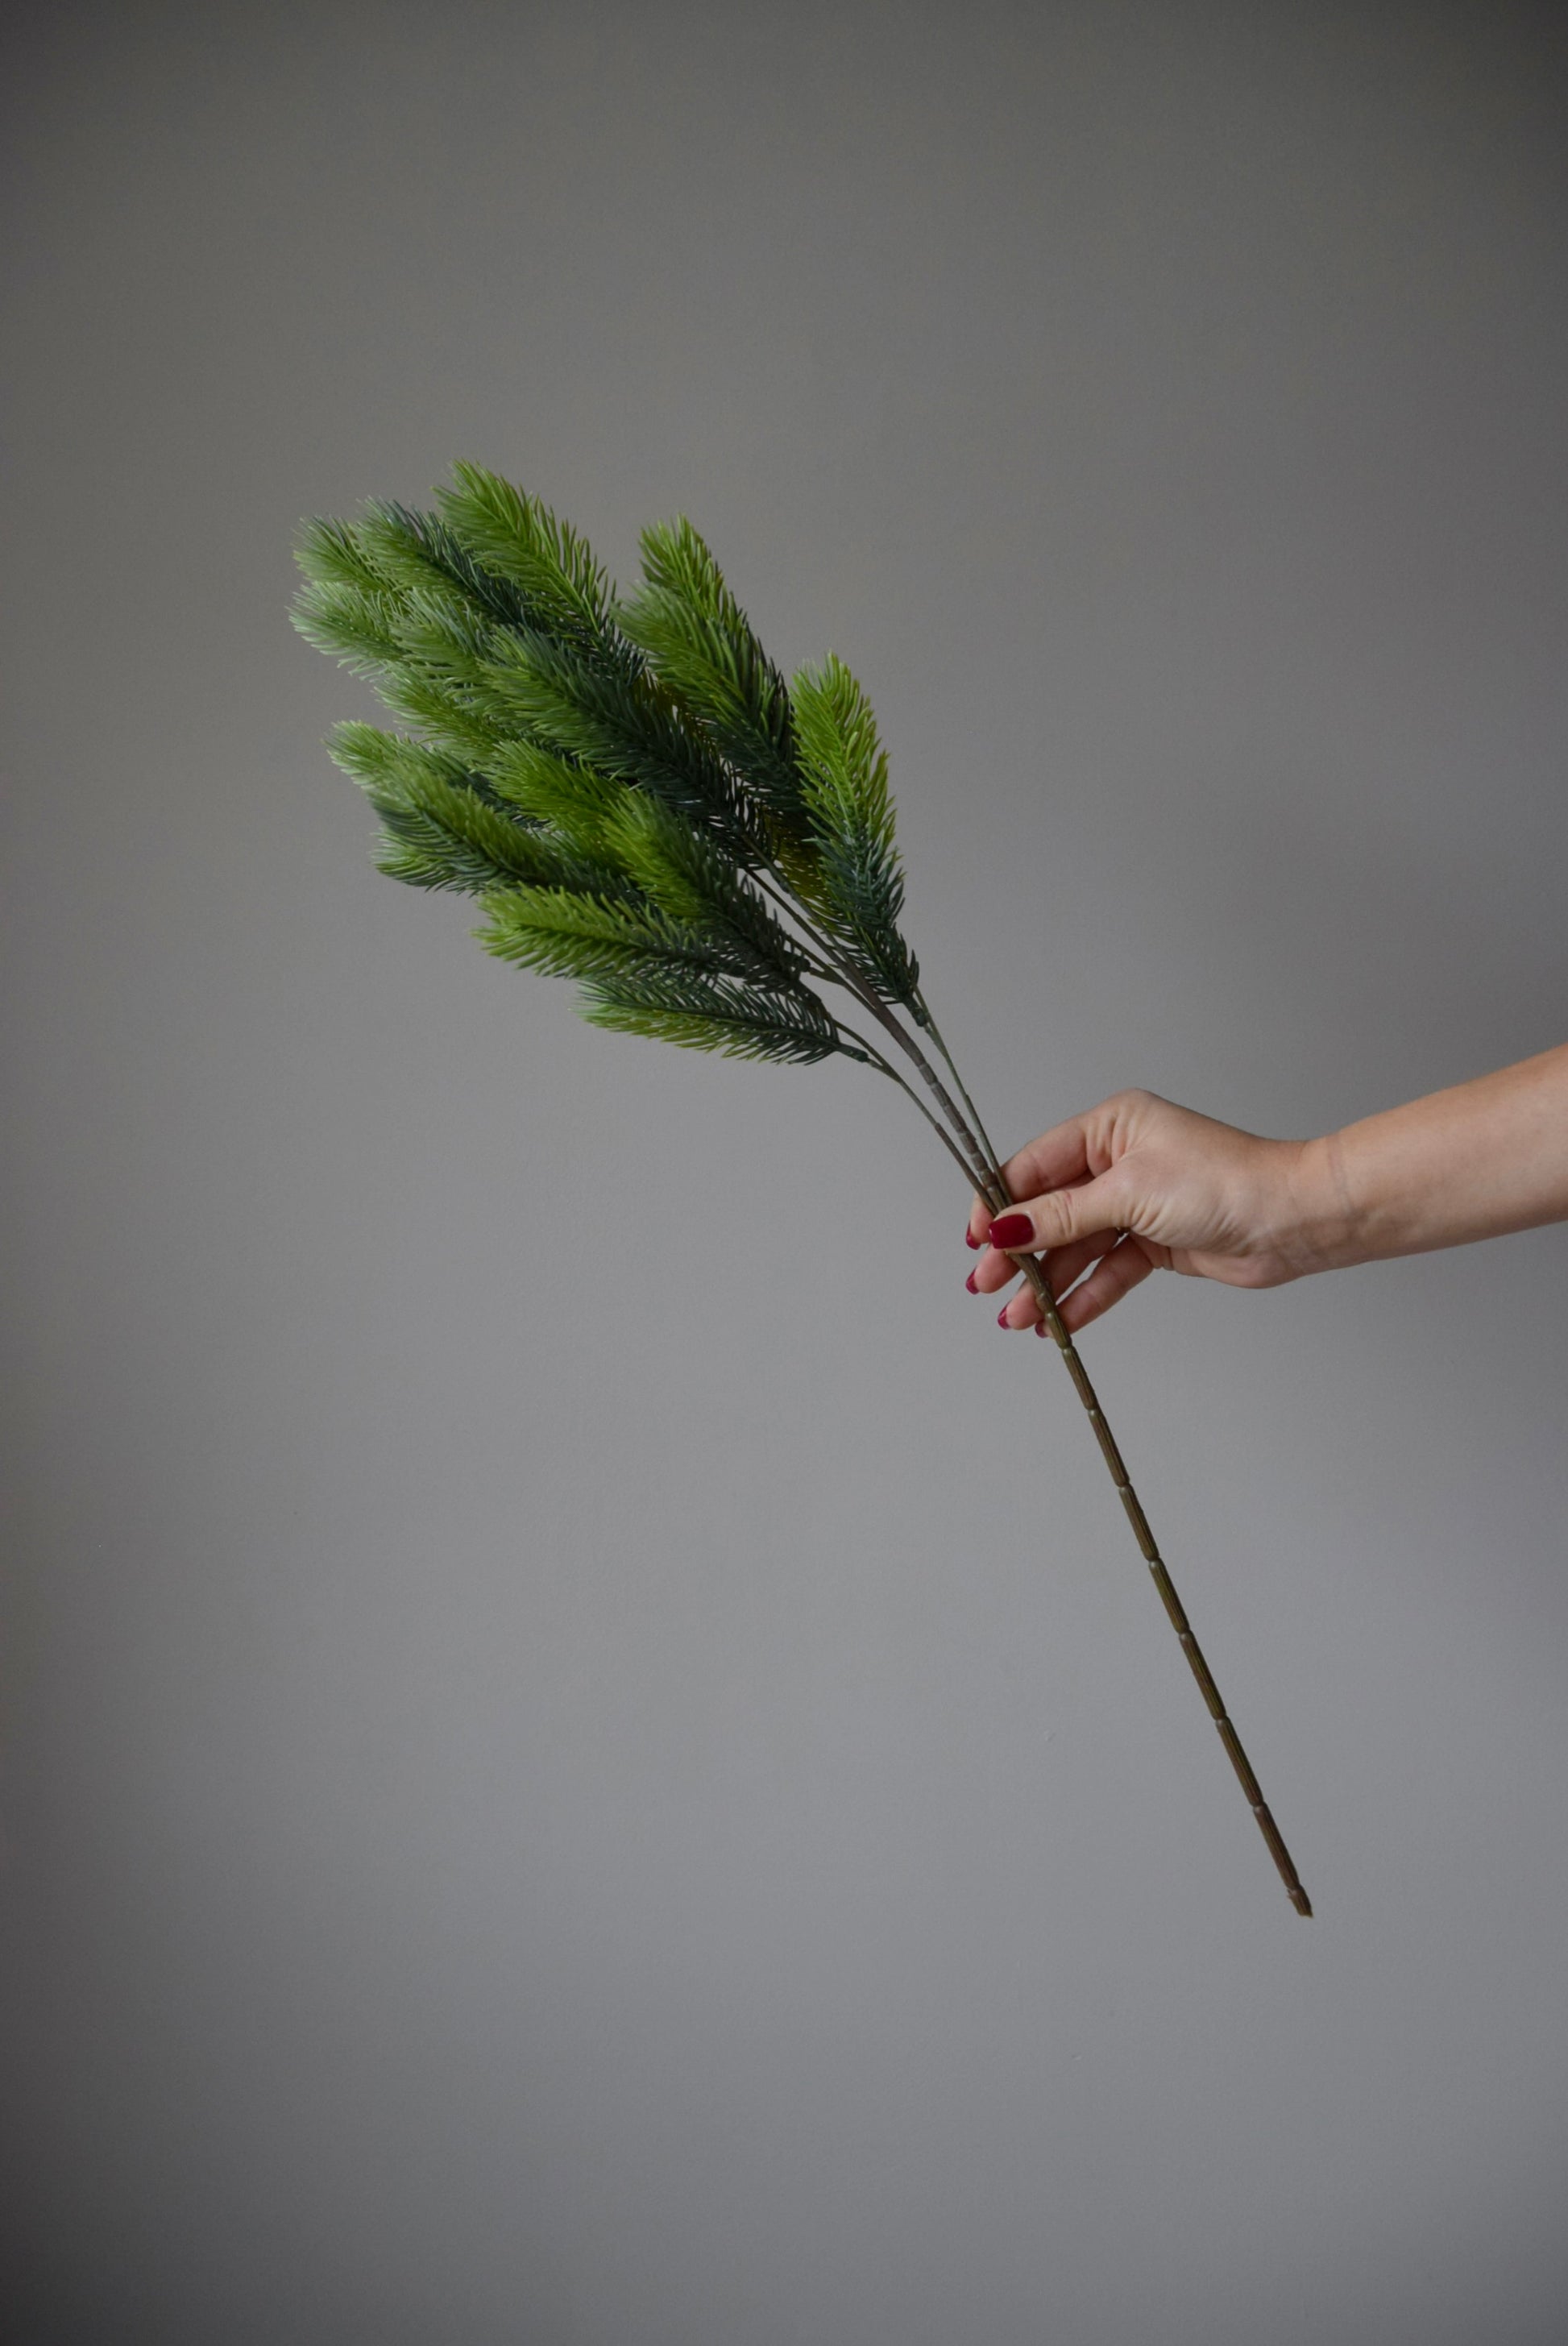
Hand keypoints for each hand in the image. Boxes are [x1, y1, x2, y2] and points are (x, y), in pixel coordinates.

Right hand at [964, 1088, 1331, 1335]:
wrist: (1292, 1219)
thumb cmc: (1223, 1182)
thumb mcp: (1129, 1193)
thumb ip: (1062, 1215)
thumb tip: (1003, 1228)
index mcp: (1110, 1128)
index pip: (1035, 1166)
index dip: (999, 1203)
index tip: (975, 1239)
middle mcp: (1119, 1162)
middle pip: (1050, 1211)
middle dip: (1017, 1251)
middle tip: (986, 1286)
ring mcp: (1137, 1204)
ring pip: (1076, 1246)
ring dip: (1047, 1282)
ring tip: (1019, 1320)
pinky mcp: (1156, 1242)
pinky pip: (1108, 1270)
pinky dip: (1084, 1296)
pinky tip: (1060, 1322)